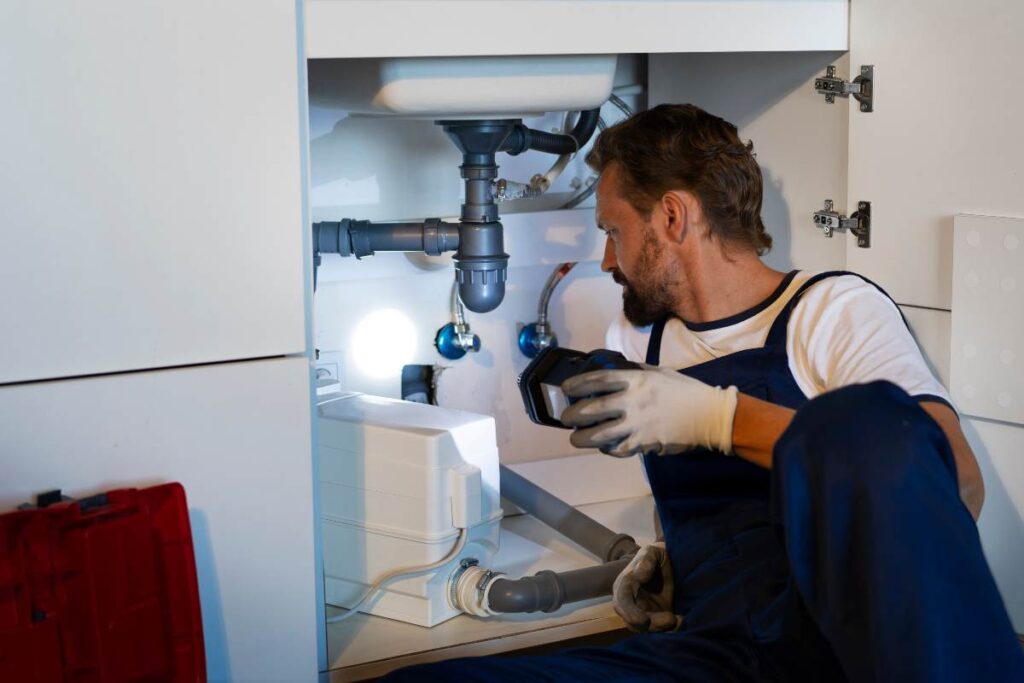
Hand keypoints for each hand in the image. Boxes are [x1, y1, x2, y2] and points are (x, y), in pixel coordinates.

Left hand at [560, 367, 737, 457]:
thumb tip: (618, 371)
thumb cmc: (685, 391)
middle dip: (573, 415)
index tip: (566, 388)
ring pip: (599, 434)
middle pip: (592, 409)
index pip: (598, 380)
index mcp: (636, 380)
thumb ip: (637, 372)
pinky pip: (618, 448)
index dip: (578, 384)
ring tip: (576, 438)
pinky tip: (604, 446)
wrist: (710, 416)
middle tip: (566, 418)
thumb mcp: (660, 372)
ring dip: (582, 438)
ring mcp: (637, 424)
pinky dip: (607, 448)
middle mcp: (632, 401)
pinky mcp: (644, 443)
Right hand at [612, 542, 682, 632]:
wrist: (672, 562)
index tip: (643, 620)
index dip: (630, 613)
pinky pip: (659, 631)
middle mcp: (630, 602)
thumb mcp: (652, 552)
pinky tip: (681, 620)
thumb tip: (639, 575)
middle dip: (651, 625)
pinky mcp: (656, 619)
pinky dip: (670, 630)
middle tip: (671, 619)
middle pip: (633, 622)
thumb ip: (646, 560)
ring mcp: (642, 612)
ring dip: (662, 629)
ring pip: (646, 630)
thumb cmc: (658, 555)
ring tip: (680, 619)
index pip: (621, 602)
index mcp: (624, 585)